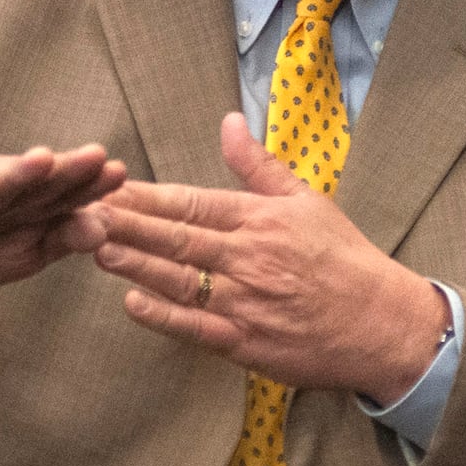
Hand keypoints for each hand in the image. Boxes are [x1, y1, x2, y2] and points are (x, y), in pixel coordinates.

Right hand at [0, 144, 124, 339]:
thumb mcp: (28, 251)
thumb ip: (64, 237)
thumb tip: (105, 229)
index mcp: (30, 199)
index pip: (67, 191)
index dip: (92, 184)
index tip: (121, 174)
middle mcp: (3, 188)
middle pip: (39, 180)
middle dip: (66, 169)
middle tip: (98, 157)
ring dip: (19, 171)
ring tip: (43, 158)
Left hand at [93, 113, 447, 403]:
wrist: (385, 324)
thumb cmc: (344, 257)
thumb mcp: (306, 199)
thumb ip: (258, 165)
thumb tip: (228, 121)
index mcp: (260, 219)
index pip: (191, 202)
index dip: (145, 194)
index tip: (106, 185)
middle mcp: (249, 257)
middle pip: (176, 237)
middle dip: (126, 223)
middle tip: (80, 210)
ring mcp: (246, 303)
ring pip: (179, 280)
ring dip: (133, 263)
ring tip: (94, 245)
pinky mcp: (247, 344)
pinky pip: (197, 329)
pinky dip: (164, 317)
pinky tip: (132, 303)